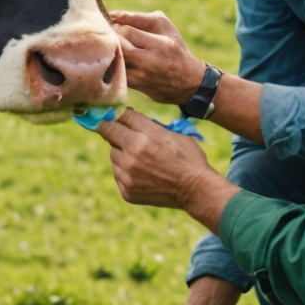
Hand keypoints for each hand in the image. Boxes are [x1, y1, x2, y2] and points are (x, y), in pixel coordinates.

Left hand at [96, 110, 219, 208]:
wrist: (195, 190)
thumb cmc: (188, 158)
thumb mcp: (173, 133)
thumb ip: (149, 125)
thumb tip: (128, 117)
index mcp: (148, 135)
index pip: (122, 116)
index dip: (118, 114)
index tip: (114, 115)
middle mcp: (134, 153)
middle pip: (110, 133)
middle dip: (110, 129)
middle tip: (109, 128)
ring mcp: (128, 173)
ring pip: (113, 155)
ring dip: (120, 152)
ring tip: (138, 157)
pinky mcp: (127, 190)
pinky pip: (117, 173)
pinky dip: (125, 170)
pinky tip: (140, 172)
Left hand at [109, 10, 206, 104]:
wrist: (187, 83)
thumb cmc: (174, 48)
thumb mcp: (164, 27)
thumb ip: (139, 19)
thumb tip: (113, 16)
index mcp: (160, 44)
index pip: (127, 31)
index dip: (115, 25)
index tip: (111, 22)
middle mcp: (150, 62)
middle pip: (117, 47)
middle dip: (109, 38)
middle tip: (106, 33)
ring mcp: (141, 76)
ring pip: (114, 61)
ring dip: (108, 51)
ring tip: (108, 45)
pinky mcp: (134, 86)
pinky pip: (115, 72)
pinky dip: (111, 63)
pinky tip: (112, 58)